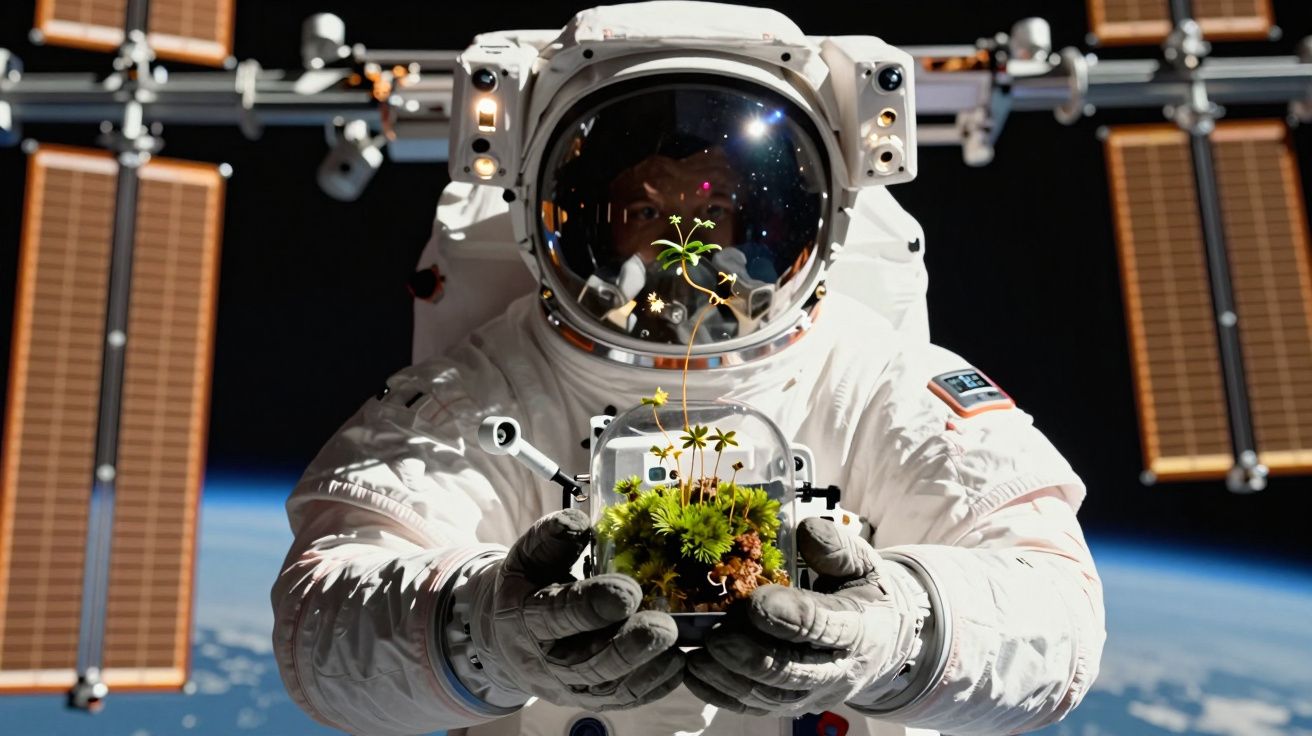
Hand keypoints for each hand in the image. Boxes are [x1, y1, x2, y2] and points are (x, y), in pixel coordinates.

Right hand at [460, 509, 683, 710]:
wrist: (508, 638)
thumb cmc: (528, 587)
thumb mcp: (527, 556)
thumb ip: (550, 537)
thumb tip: (579, 521)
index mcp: (523, 617)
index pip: (555, 615)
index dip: (592, 605)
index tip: (630, 590)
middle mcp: (543, 660)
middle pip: (587, 663)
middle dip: (628, 647)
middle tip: (663, 627)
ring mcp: (567, 685)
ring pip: (608, 687)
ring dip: (646, 669)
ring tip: (676, 646)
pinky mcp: (590, 698)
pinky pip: (623, 699)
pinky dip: (653, 685)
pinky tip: (677, 663)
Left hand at [685, 517, 928, 715]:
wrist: (880, 639)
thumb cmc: (861, 593)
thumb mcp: (861, 563)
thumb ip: (836, 547)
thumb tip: (807, 531)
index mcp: (860, 628)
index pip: (823, 626)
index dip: (788, 617)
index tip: (753, 603)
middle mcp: (839, 669)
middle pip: (794, 671)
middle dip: (751, 656)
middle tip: (715, 636)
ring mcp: (816, 693)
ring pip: (772, 696)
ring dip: (731, 679)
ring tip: (697, 658)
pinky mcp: (794, 705)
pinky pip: (757, 707)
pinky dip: (724, 696)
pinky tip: (695, 674)